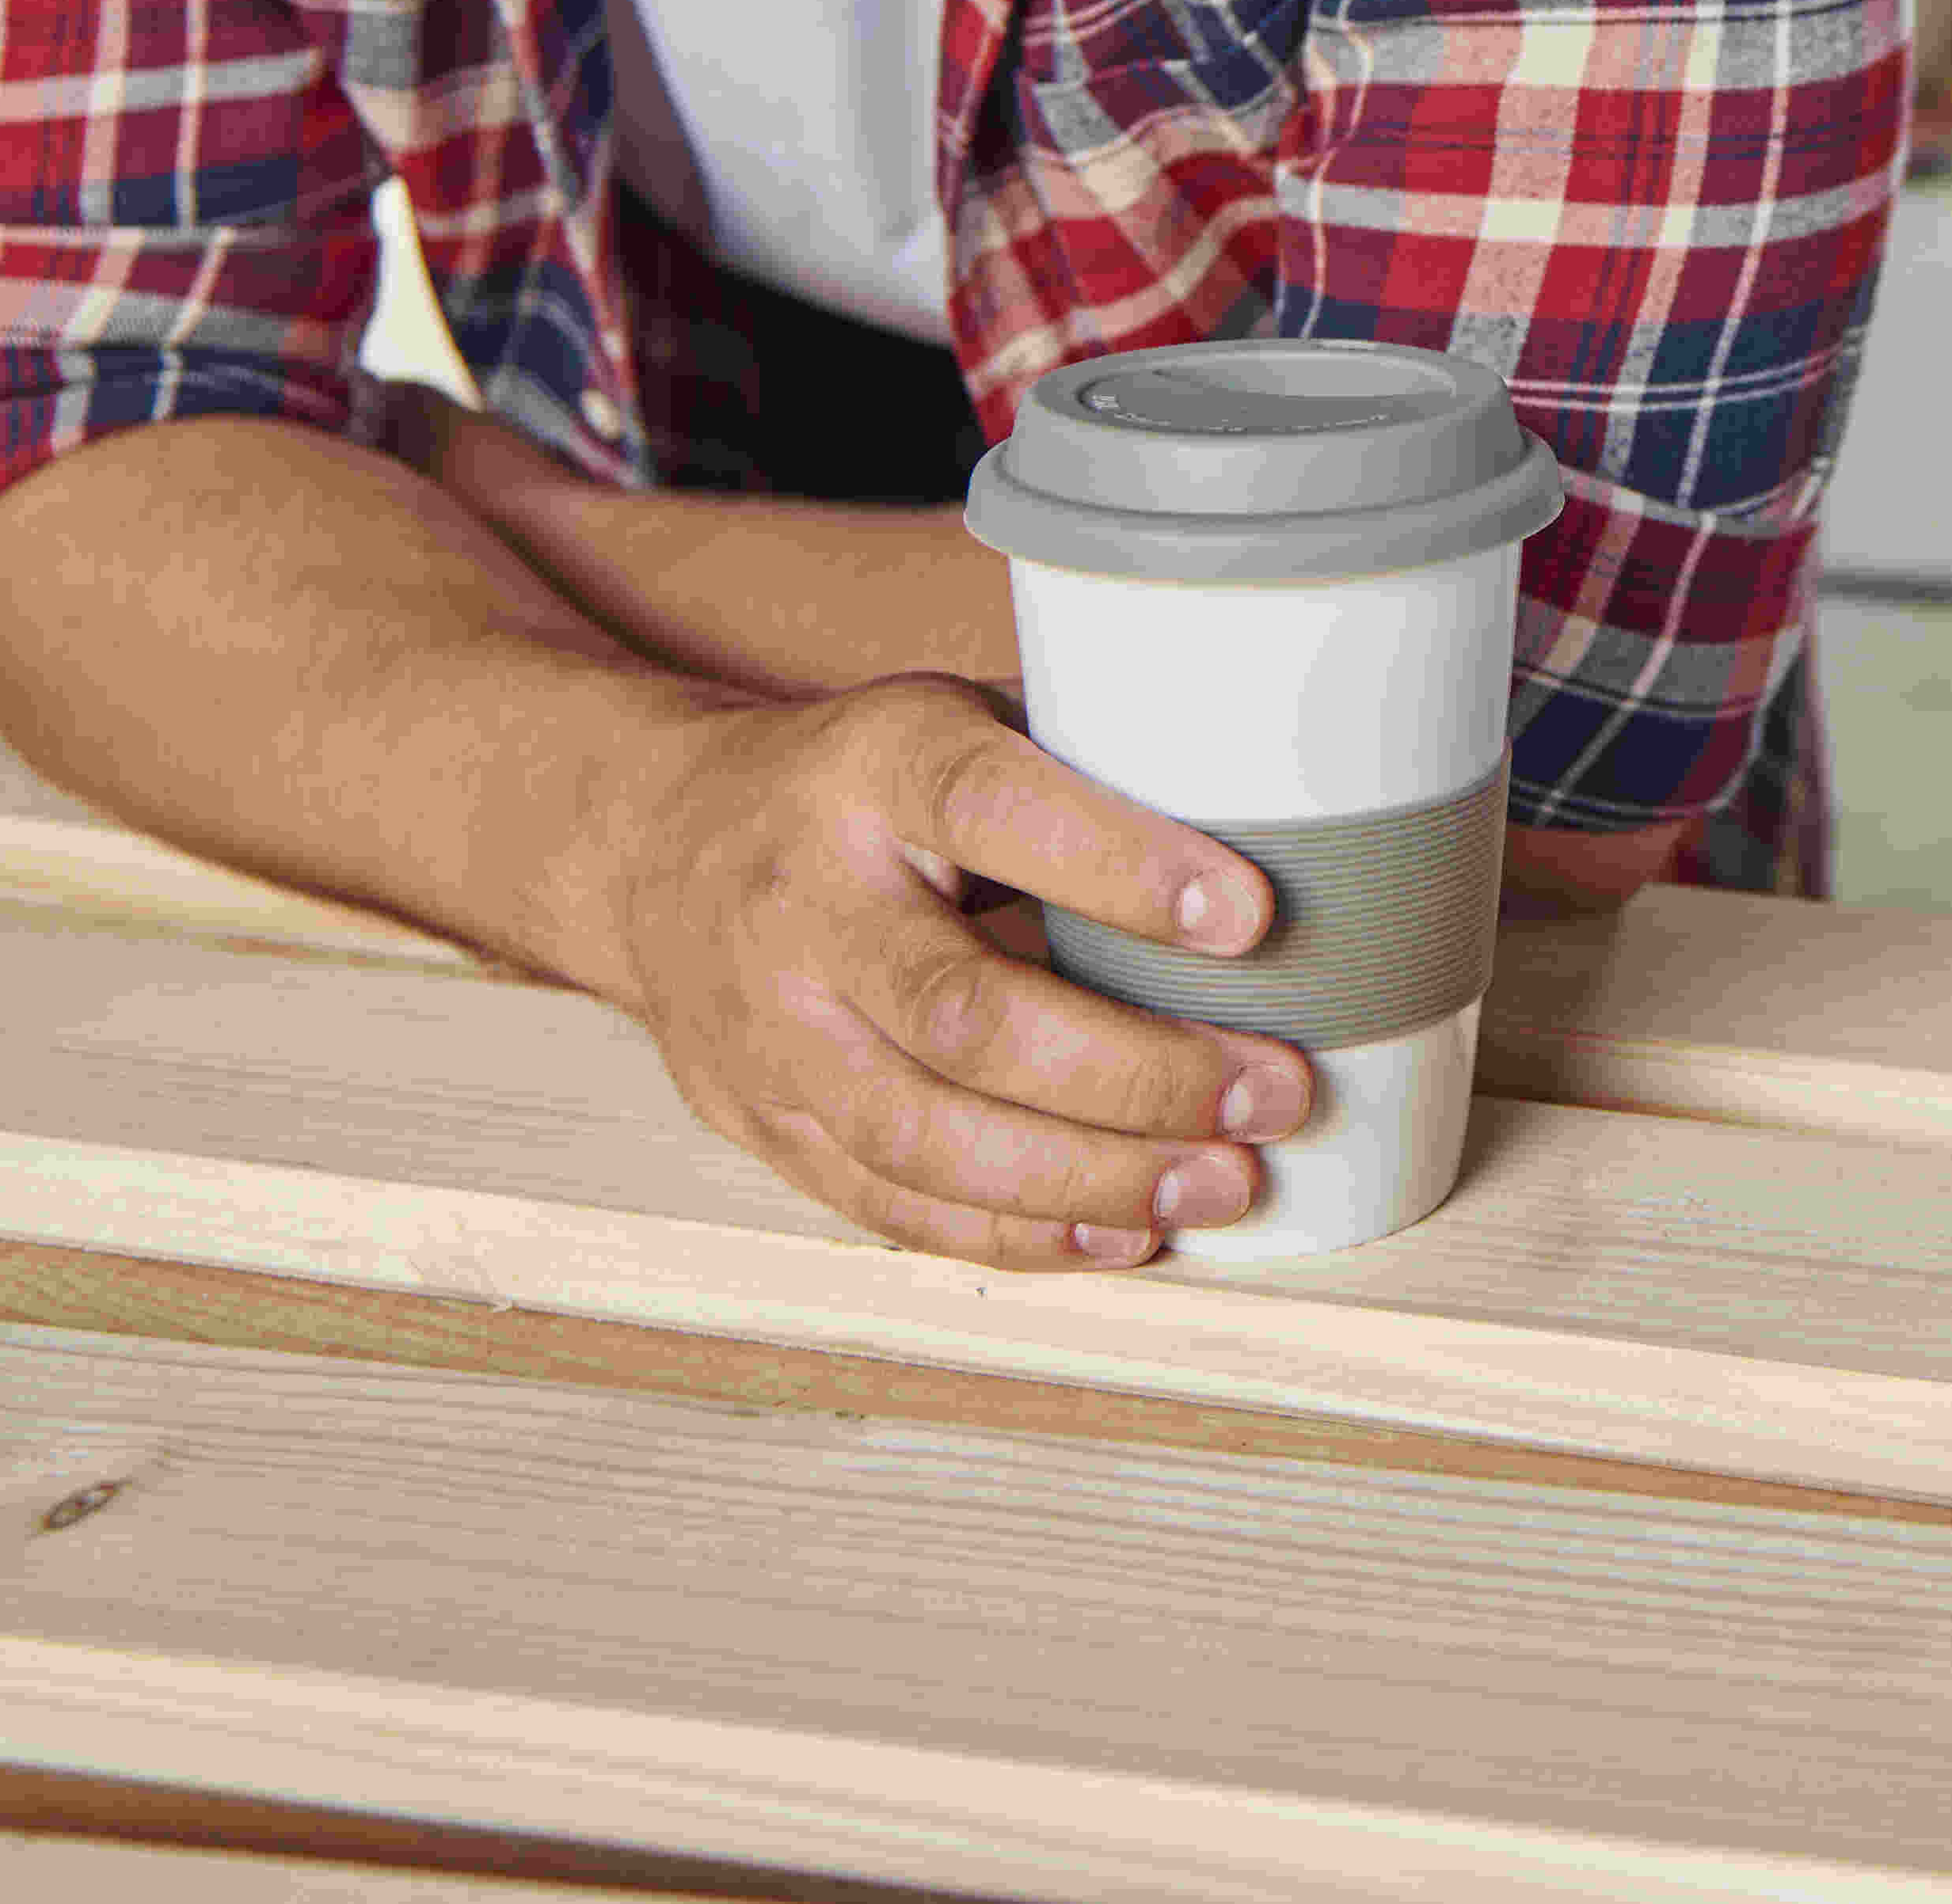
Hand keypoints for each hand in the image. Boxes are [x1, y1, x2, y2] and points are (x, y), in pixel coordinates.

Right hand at [587, 675, 1316, 1266]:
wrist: (659, 845)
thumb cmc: (865, 783)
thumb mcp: (959, 717)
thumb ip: (1088, 759)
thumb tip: (1291, 805)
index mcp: (872, 767)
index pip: (991, 809)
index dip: (1121, 866)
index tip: (1251, 915)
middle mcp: (806, 901)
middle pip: (965, 1014)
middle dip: (1135, 1071)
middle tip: (1272, 1092)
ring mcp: (772, 1027)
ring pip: (926, 1133)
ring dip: (1089, 1177)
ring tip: (1221, 1182)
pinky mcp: (762, 1121)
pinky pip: (890, 1201)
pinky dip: (1015, 1234)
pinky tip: (1122, 1232)